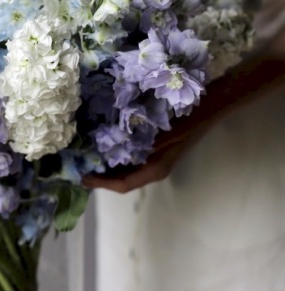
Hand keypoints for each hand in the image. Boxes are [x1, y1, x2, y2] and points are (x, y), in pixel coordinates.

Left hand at [82, 112, 210, 192]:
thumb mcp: (162, 133)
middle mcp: (153, 169)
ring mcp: (155, 159)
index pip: (123, 185)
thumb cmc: (188, 119)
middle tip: (78, 169)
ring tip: (85, 159)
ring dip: (106, 166)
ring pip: (125, 169)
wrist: (213, 106)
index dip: (101, 183)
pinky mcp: (155, 148)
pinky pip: (131, 158)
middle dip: (100, 177)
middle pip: (121, 180)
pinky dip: (116, 155)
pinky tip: (103, 145)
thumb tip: (110, 149)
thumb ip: (138, 143)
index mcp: (155, 170)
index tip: (82, 177)